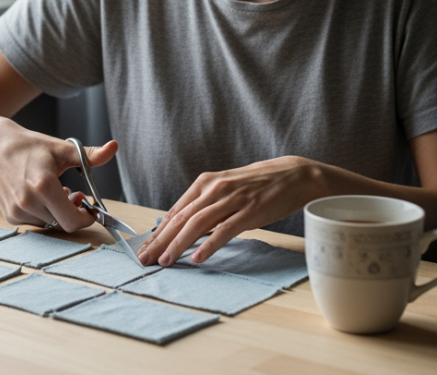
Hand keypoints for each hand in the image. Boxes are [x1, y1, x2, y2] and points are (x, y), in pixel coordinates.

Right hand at [0, 121, 118, 231]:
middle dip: (74, 213)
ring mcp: (16, 211)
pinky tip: (41, 197)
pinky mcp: (9, 215)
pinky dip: (44, 213)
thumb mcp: (62, 148)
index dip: (86, 218)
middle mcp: (27, 202)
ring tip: (57, 192)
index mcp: (43, 185)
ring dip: (58, 212)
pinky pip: (36, 222)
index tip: (91, 208)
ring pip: (50, 223)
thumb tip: (113, 148)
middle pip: (63, 223)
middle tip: (76, 196)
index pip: (72, 220)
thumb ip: (90, 155)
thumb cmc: (28, 146)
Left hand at [136, 156, 317, 266]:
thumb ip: (206, 206)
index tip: (144, 248)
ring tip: (165, 261)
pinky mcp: (249, 211)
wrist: (293, 175)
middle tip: (145, 259)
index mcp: (205, 183)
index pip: (175, 211)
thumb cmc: (258, 185)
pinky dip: (209, 245)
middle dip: (160, 240)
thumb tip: (184, 228)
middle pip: (181, 218)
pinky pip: (224, 230)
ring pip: (197, 224)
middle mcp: (214, 188)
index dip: (158, 231)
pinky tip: (197, 257)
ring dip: (178, 244)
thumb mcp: (226, 189)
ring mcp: (232, 199)